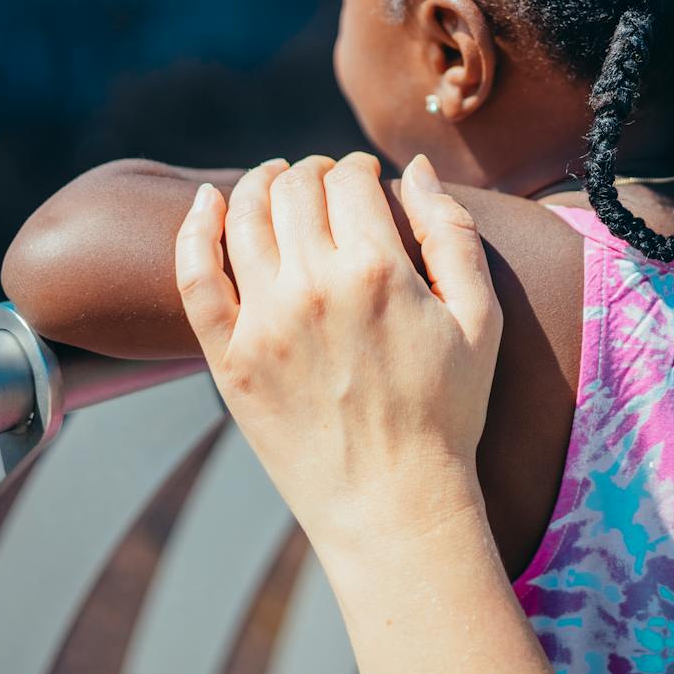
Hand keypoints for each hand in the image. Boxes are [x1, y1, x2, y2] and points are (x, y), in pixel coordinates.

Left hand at [173, 151, 502, 555]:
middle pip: (296, 190)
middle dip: (312, 172)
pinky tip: (206, 201)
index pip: (350, 181)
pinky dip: (193, 228)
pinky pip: (194, 276)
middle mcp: (314, 286)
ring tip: (272, 181)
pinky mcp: (230, 358)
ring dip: (258, 184)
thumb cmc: (448, 412)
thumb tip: (413, 168)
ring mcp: (264, 322)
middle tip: (324, 182)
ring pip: (244, 216)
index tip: (365, 177)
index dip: (358, 168)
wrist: (394, 504)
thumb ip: (452, 233)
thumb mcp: (480, 318)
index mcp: (379, 270)